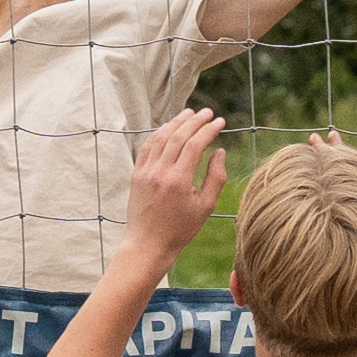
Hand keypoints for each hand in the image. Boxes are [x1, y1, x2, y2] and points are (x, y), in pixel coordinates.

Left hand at [119, 106, 230, 262]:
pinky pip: (147, 146)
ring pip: (161, 137)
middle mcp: (160, 172)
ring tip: (189, 113)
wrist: (148, 244)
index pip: (195, 144)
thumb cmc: (181, 229)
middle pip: (178, 136)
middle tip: (208, 112)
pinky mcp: (136, 174)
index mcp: (179, 180)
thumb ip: (216, 177)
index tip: (220, 122)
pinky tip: (169, 127)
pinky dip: (159, 133)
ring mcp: (145, 171)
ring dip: (176, 122)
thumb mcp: (205, 206)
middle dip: (195, 121)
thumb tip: (219, 151)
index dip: (209, 130)